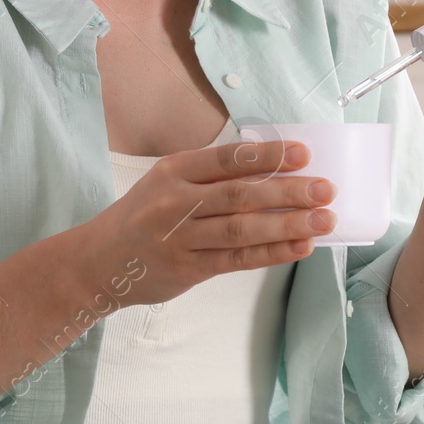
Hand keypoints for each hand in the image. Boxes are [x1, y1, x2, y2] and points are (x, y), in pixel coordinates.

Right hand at [76, 140, 335, 305]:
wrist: (97, 261)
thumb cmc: (141, 215)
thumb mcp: (164, 181)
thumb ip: (209, 175)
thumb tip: (273, 169)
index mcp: (173, 171)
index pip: (227, 159)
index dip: (267, 156)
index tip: (304, 153)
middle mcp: (176, 202)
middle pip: (240, 194)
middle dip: (288, 191)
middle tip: (326, 189)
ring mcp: (181, 238)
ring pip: (242, 230)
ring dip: (288, 224)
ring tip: (323, 220)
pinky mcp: (188, 270)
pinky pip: (237, 260)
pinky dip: (271, 253)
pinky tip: (299, 248)